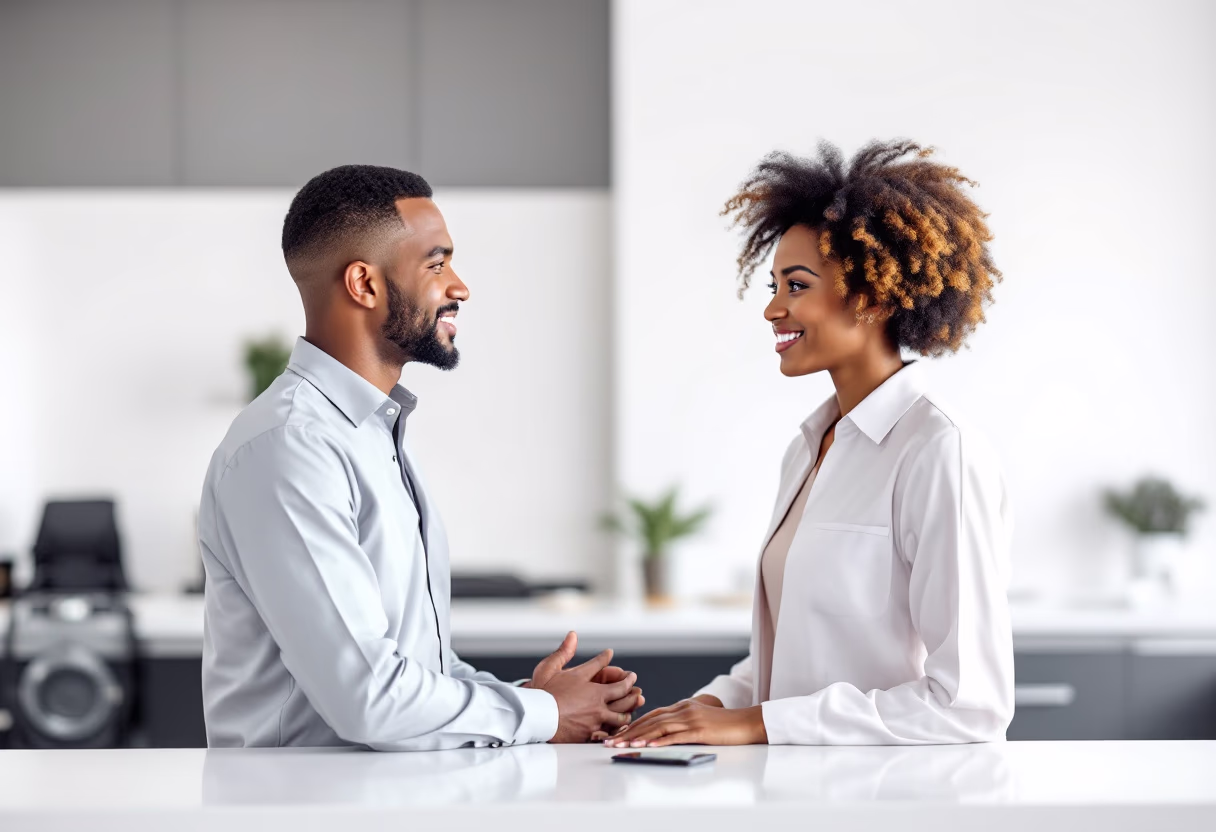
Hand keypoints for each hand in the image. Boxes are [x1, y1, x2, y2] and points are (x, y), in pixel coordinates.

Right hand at [531, 634, 638, 742]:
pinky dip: (616, 730)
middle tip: (637, 693)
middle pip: (625, 702)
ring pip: (620, 719)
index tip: (632, 676)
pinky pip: (609, 733)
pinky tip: (616, 729)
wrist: (535, 717)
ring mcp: (595, 723)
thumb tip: (573, 635)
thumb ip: (565, 651)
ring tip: (628, 711)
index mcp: (594, 690)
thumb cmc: (543, 692)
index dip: (629, 680)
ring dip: (627, 714)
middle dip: (633, 696)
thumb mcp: (553, 667)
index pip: (621, 685)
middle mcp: (599, 706)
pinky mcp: (588, 736)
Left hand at [602, 699, 766, 747]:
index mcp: (682, 706)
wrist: (747, 722)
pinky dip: (660, 741)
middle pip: (650, 720)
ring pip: (659, 727)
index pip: (651, 715)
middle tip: (608, 741)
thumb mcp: (701, 718)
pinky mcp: (700, 730)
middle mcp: (684, 709)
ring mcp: (691, 719)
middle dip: (627, 731)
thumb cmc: (725, 725)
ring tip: (621, 745)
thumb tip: (665, 731)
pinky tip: (648, 746)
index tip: (615, 733)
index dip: (632, 723)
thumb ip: (683, 721)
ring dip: (638, 737)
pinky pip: (676, 736)